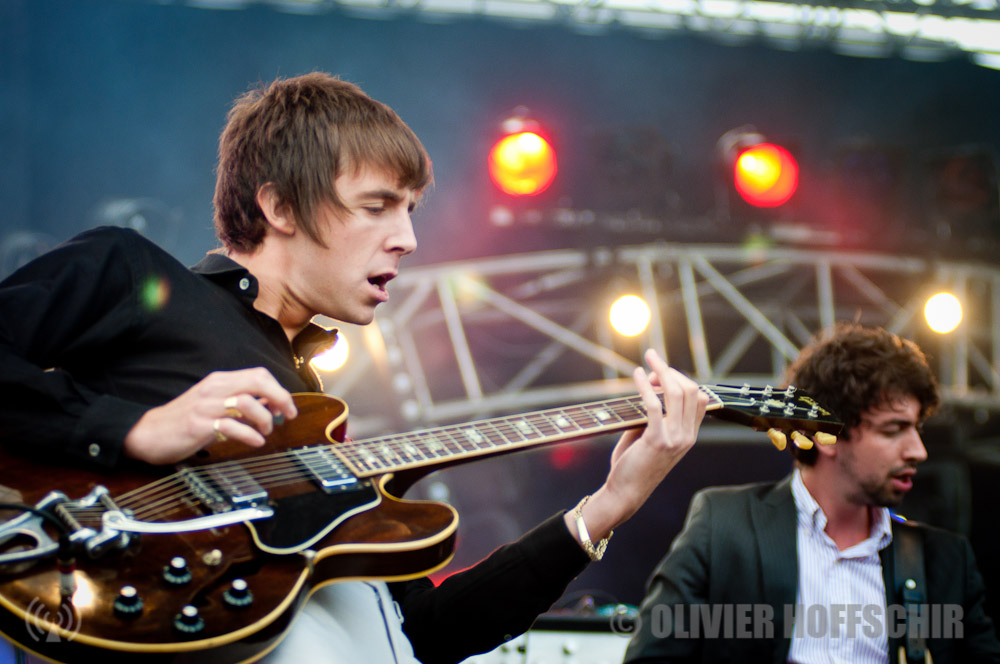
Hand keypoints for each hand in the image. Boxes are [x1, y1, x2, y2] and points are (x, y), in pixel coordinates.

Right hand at [123, 367, 297, 464]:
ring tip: (265, 432)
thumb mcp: (215, 406)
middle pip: (257, 382)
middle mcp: (214, 389)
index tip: (288, 407)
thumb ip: (242, 403)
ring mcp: (205, 406)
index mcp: (220, 381)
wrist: (147, 433)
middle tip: (287, 416)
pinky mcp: (198, 425)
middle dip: (280, 398)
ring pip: (247, 402)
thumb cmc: (185, 420)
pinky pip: (231, 426)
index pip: (258, 374)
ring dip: (264, 419)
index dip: (279, 389)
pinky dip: (249, 435)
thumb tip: (273, 405)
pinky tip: (255, 442)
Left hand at [564, 349, 707, 544]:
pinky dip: (646, 386)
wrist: (626, 494)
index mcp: (689, 436)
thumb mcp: (649, 438)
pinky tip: (637, 376)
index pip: (699, 398)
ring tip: (647, 359)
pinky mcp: (657, 440)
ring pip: (676, 393)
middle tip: (652, 359)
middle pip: (691, 390)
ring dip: (661, 371)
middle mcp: (687, 436)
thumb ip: (653, 416)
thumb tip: (647, 389)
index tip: (659, 373)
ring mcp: (674, 439)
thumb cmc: (633, 465)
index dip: (681, 380)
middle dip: (671, 370)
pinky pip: (655, 404)